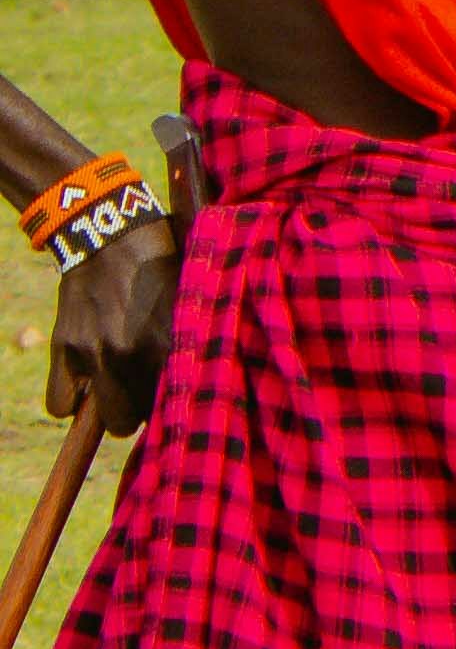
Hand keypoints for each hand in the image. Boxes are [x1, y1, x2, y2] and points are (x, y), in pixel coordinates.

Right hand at [51, 206, 174, 433]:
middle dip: (146, 408)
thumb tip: (203, 380)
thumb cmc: (162, 262)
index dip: (179, 403)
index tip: (178, 396)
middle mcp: (133, 353)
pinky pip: (60, 405)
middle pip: (145, 418)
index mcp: (173, 341)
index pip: (181, 403)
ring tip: (120, 383)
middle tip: (146, 386)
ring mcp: (96, 353)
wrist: (110, 230)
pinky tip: (84, 381)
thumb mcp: (187, 299)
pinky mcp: (64, 348)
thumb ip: (192, 341)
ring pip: (111, 418)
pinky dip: (70, 398)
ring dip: (114, 406)